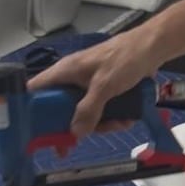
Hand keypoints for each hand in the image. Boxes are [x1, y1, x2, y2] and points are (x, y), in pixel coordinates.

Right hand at [27, 31, 161, 137]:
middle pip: (61, 109)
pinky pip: (101, 110)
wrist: (153, 47)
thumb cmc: (125, 58)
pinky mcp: (105, 90)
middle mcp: (73, 79)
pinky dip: (112, 117)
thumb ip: (89, 109)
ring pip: (84, 113)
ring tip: (118, 124)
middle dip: (75, 124)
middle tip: (84, 137)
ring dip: (101, 123)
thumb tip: (75, 133)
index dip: (31, 111)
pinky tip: (126, 119)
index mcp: (65, 71)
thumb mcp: (105, 85)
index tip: (39, 133)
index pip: (35, 91)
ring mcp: (89, 85)